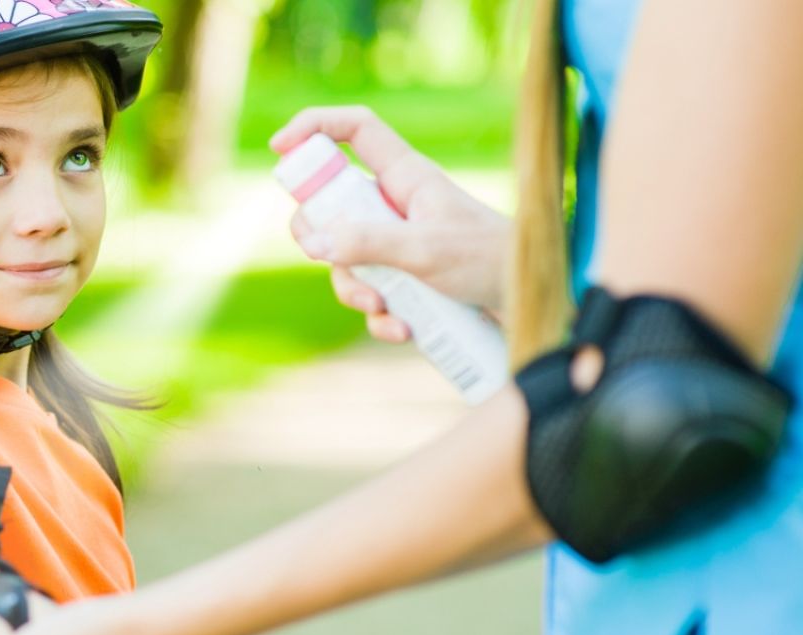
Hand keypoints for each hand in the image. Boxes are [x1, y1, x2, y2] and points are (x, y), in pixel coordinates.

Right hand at [272, 106, 510, 341]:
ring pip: (345, 259)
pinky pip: (370, 295)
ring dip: (354, 290)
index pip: (354, 131)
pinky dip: (380, 318)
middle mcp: (396, 206)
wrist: (529, 307)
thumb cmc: (490, 262)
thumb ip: (367, 243)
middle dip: (317, 237)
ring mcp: (397, 244)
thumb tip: (315, 244)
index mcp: (405, 177)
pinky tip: (403, 331)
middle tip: (320, 255)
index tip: (279, 149)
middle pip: (329, 205)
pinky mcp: (405, 281)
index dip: (315, 128)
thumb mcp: (425, 250)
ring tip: (384, 310)